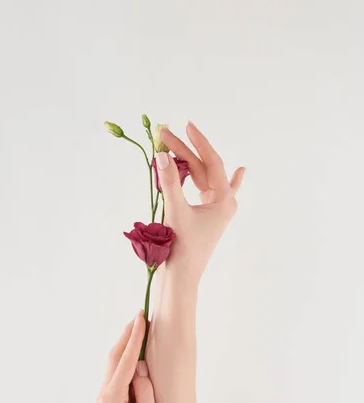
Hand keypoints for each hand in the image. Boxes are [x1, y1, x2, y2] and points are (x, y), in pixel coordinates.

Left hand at [97, 312, 159, 402]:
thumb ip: (144, 389)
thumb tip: (140, 368)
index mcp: (112, 396)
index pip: (125, 358)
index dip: (135, 336)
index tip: (142, 317)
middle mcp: (103, 395)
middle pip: (113, 357)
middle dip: (126, 335)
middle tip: (139, 316)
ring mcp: (103, 401)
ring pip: (112, 366)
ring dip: (124, 348)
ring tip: (137, 331)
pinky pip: (115, 377)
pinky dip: (123, 363)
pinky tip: (132, 360)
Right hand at [157, 121, 244, 281]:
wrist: (182, 277)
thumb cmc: (181, 247)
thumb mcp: (175, 211)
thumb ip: (170, 182)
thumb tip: (163, 155)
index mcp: (224, 201)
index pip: (212, 162)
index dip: (198, 142)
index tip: (185, 125)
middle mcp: (224, 203)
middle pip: (203, 169)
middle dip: (184, 150)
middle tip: (163, 134)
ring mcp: (216, 210)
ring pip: (203, 178)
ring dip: (189, 161)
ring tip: (181, 141)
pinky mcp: (207, 217)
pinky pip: (208, 190)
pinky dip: (210, 179)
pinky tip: (240, 171)